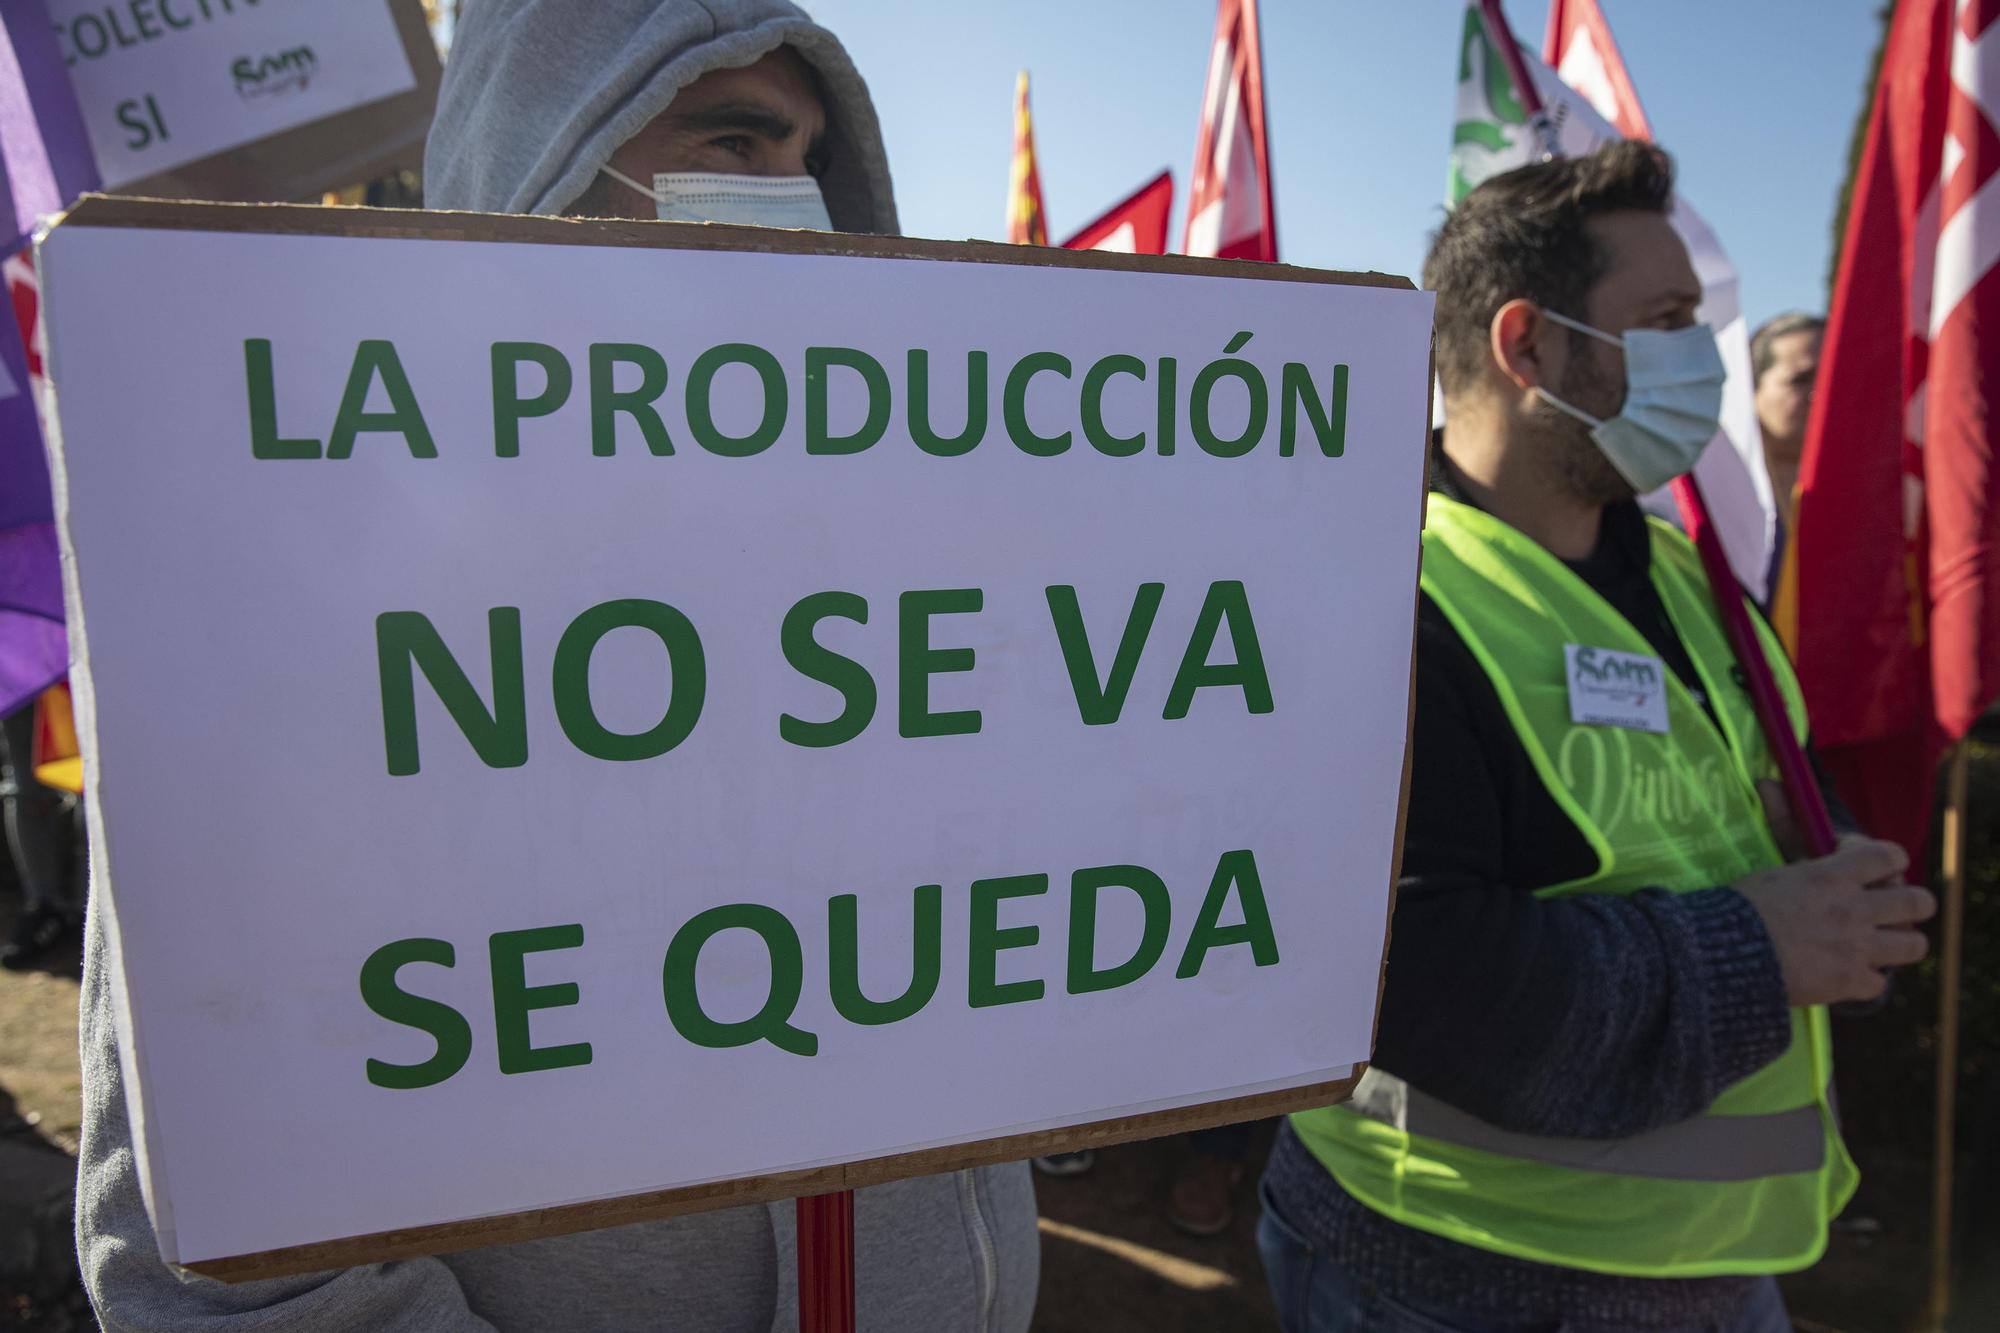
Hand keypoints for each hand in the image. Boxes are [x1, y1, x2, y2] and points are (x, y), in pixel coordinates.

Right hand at [1734, 837, 1935, 1005]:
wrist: (1725, 955)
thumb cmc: (1738, 909)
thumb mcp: (1773, 874)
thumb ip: (1805, 864)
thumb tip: (1804, 839)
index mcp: (1833, 876)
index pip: (1890, 856)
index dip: (1887, 859)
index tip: (1864, 865)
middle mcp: (1855, 909)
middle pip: (1918, 901)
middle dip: (1911, 902)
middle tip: (1889, 908)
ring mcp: (1857, 948)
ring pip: (1914, 945)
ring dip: (1900, 943)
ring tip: (1881, 944)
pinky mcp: (1849, 983)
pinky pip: (1879, 983)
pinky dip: (1865, 980)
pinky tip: (1847, 975)